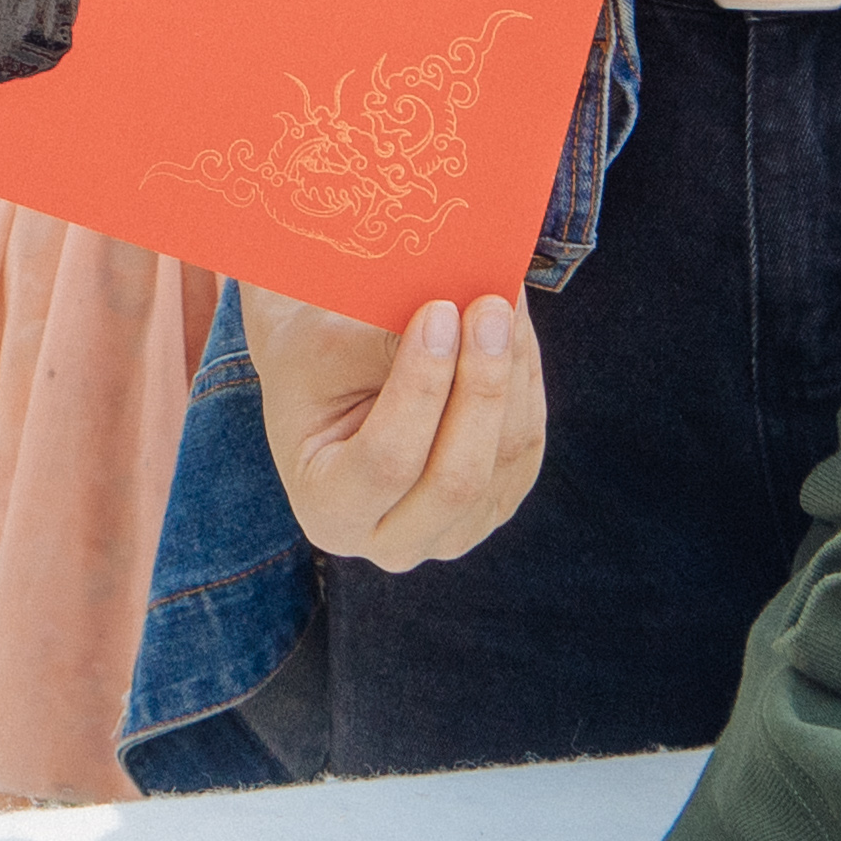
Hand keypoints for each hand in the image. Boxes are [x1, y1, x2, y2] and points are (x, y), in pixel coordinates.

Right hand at [244, 289, 543, 570]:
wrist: (327, 373)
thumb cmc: (313, 355)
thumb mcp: (325, 343)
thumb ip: (387, 339)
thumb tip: (465, 303)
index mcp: (329, 511)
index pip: (387, 462)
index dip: (421, 388)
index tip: (438, 311)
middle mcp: (392, 542)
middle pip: (458, 478)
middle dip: (482, 384)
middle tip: (490, 304)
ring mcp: (452, 532)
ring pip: (506, 456)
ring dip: (511, 370)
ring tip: (505, 297)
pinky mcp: (495, 504)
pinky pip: (527, 443)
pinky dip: (524, 379)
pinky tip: (511, 328)